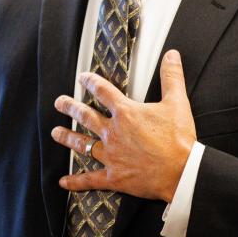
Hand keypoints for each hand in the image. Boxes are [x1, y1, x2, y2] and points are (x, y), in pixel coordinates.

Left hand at [51, 49, 196, 201]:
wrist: (181, 172)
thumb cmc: (179, 138)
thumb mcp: (177, 102)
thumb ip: (172, 76)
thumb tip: (172, 55)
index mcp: (126, 113)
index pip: (103, 91)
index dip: (91, 82)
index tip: (82, 78)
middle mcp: (113, 132)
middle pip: (86, 116)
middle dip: (70, 108)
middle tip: (59, 103)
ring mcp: (111, 155)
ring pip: (83, 144)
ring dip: (68, 138)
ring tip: (55, 132)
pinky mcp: (114, 177)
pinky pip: (90, 179)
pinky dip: (76, 181)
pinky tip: (63, 182)